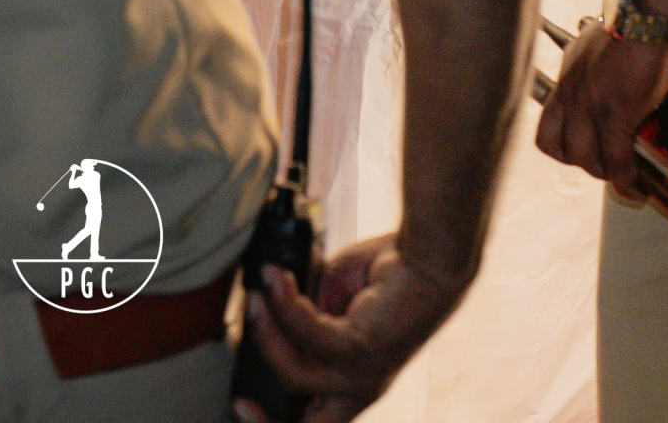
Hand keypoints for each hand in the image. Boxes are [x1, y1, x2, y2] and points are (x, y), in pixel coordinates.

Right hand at [233, 233, 469, 422]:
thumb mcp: (332, 306)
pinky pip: (308, 333)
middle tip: (240, 399)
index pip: (312, 421)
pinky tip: (279, 276)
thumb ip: (303, 320)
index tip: (241, 403)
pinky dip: (285, 302)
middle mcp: (358, 388)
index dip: (273, 422)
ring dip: (266, 332)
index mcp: (351, 384)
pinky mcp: (363, 348)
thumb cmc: (385, 280)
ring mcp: (362, 373)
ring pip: (294, 374)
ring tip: (258, 294)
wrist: (427, 260)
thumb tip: (269, 310)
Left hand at [535, 14, 667, 186]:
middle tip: (608, 165)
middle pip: (558, 148)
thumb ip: (601, 69)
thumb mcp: (602, 42)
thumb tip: (618, 87)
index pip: (546, 126)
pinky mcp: (618, 110)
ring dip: (607, 173)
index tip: (584, 152)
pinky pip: (617, 158)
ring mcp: (591, 102)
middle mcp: (572, 90)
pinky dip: (626, 177)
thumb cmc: (637, 16)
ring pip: (585, 159)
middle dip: (584, 164)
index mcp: (568, 73)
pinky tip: (637, 184)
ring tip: (625, 175)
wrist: (651, 7)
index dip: (563, 148)